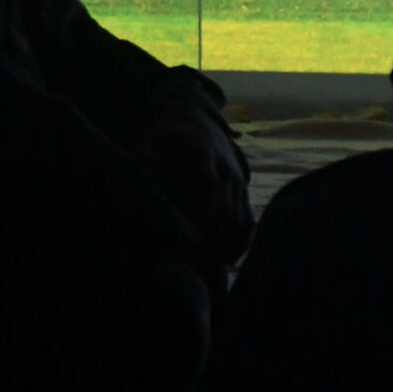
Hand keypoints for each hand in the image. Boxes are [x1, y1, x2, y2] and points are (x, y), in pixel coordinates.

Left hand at [134, 116, 252, 267]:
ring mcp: (238, 183)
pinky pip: (249, 222)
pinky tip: (228, 261)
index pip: (210, 186)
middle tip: (193, 261)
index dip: (203, 213)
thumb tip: (143, 165)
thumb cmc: (169, 137)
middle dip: (211, 238)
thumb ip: (146, 153)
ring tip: (206, 266)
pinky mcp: (244, 194)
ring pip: (239, 219)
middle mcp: (227, 170)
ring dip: (225, 245)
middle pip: (225, 209)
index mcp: (205, 154)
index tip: (190, 236)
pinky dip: (241, 243)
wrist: (199, 124)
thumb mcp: (154, 138)